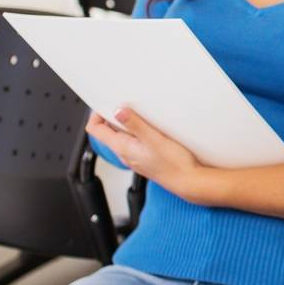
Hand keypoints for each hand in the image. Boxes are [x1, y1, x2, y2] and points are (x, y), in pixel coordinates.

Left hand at [86, 108, 212, 203]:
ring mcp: (134, 156)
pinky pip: (134, 141)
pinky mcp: (145, 157)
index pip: (95, 130)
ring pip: (122, 136)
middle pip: (108, 131)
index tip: (107, 104)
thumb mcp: (154, 139)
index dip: (96, 114)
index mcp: (122, 148)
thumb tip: (118, 111)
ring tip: (141, 115)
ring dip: (128, 123)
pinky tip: (152, 128)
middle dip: (114, 116)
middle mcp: (125, 153)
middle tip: (127, 105)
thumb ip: (135, 124)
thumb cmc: (174, 164)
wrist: (188, 181)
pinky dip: (138, 131)